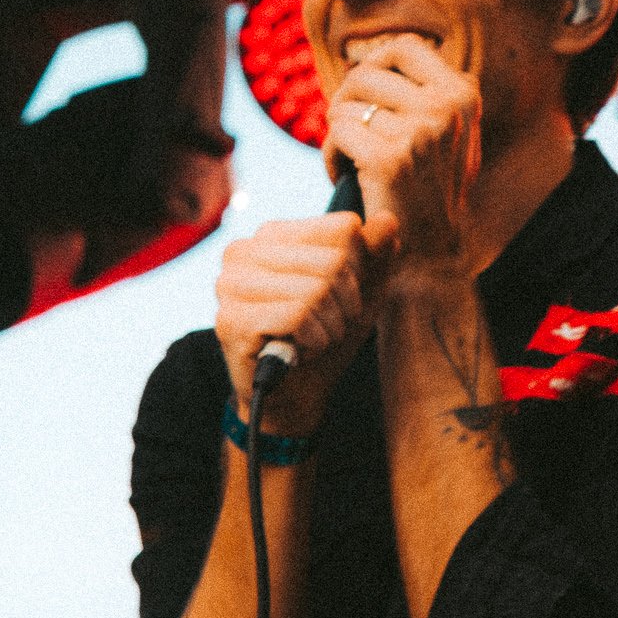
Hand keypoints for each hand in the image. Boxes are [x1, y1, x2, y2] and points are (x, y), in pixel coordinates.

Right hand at [215, 211, 398, 434]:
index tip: (340, 297)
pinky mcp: (230, 319)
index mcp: (272, 234)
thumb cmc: (325, 337)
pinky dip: (313, 340)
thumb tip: (388, 220)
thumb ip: (376, 254)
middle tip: (326, 325)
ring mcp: (229, 284)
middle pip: (334, 262)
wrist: (297, 397)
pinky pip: (298, 316)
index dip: (358, 271)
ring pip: (316, 289)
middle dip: (345, 304)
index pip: (345, 229)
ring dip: (329, 327)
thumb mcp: (362, 293)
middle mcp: (242, 250)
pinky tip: (297, 351)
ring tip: (312, 339)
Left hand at [323, 35, 480, 282]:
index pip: (404, 48)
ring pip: (345, 107)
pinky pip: (337, 134)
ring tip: (353, 162)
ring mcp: (421, 133)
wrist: (430, 255)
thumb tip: (378, 53)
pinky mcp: (391, 160)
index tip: (363, 95)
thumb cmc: (427, 191)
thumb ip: (425, 92)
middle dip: (345, 102)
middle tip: (349, 133)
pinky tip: (345, 178)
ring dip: (338, 134)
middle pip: (365, 74)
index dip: (372, 64)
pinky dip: (331, 157)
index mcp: (462, 95)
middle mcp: (446, 108)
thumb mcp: (445, 134)